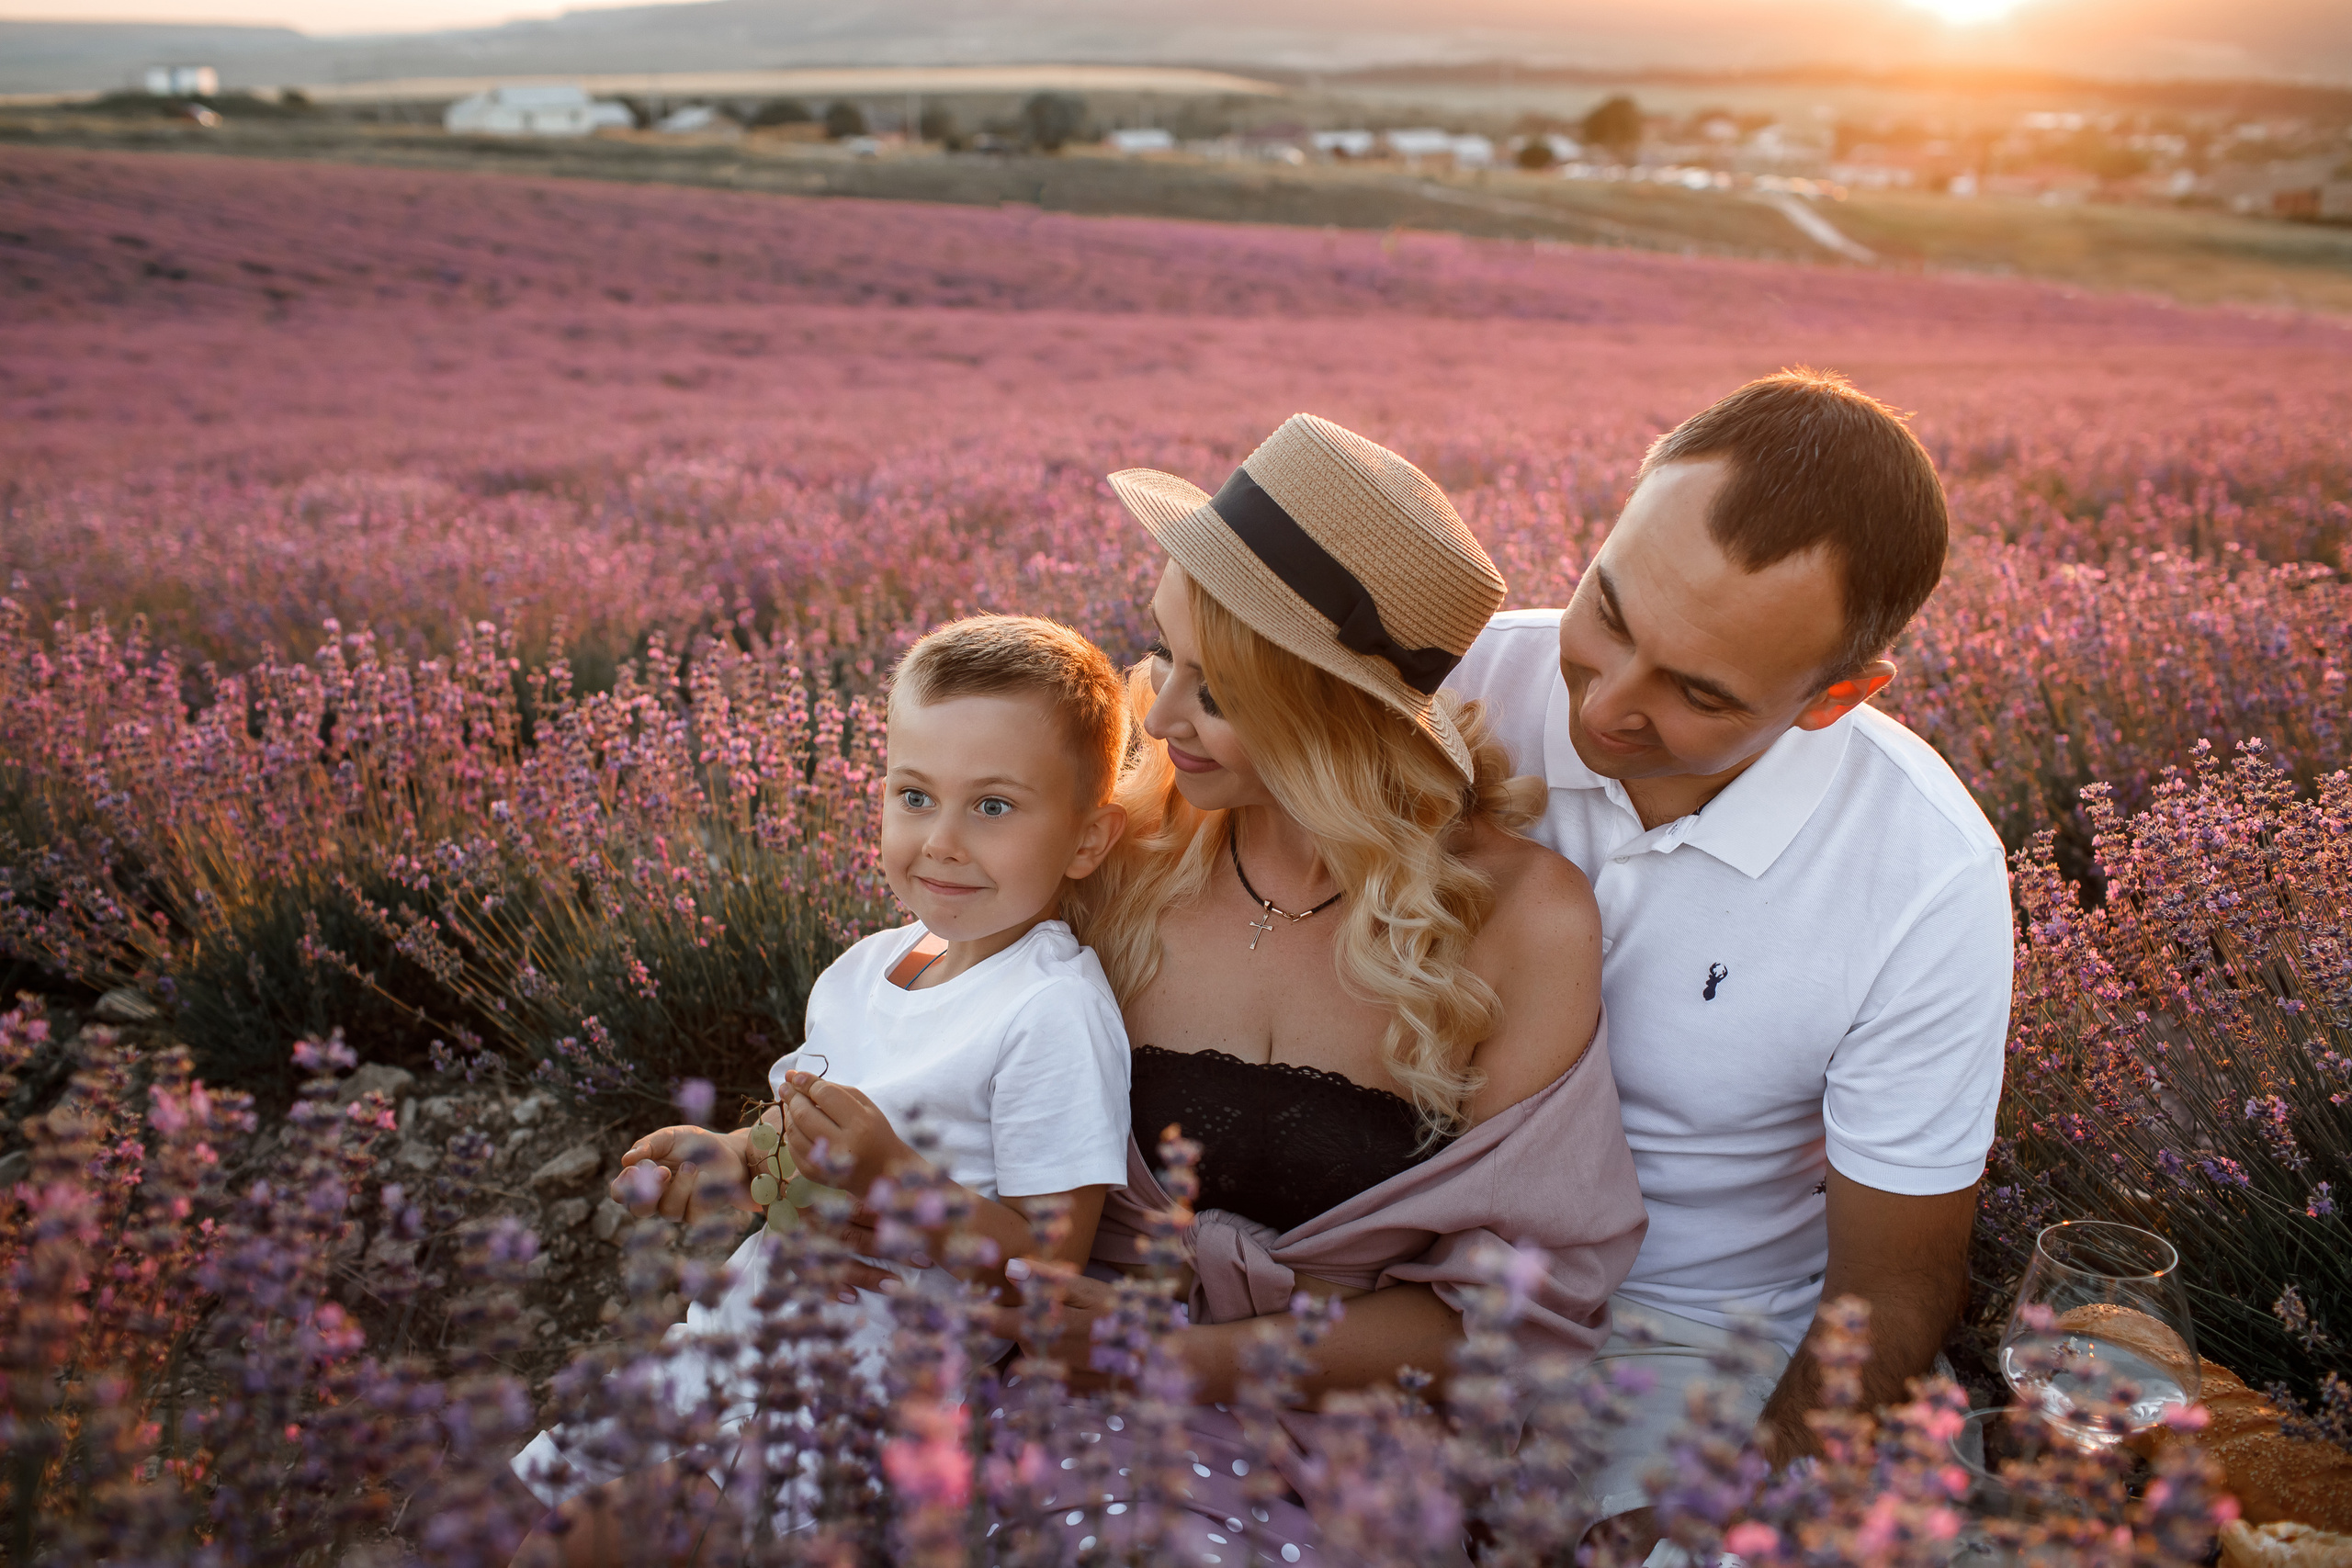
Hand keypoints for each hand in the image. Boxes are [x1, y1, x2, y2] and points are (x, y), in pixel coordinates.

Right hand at [611, 1124, 756, 1222]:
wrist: (729, 1151)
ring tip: (692, 1166)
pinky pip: (692, 1213)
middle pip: (639, 1210)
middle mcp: (656, 1198)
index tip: (634, 1169)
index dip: (622, 1186)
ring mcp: (676, 1209)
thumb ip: (648, 1146)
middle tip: (662, 1171)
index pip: (621, 1192)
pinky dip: (698, 1193)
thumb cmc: (694, 1143)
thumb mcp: (670, 1137)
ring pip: (668, 1211)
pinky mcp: (697, 1214)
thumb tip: (626, 1159)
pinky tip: (705, 1177)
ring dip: (680, 1187)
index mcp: (643, 1180)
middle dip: (648, 1193)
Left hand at [782, 1071, 915, 1198]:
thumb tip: (795, 1077)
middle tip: (787, 1087)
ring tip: (794, 1104)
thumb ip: (832, 1088)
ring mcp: (825, 1163)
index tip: (796, 1076)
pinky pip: (792, 1148)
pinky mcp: (813, 1174)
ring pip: (794, 1131)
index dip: (806, 1082)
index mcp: (860, 1124)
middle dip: (792, 1096)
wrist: (882, 1171)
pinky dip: (792, 1132)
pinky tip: (799, 1125)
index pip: (825, 1095)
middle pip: (804, 1113)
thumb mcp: (864, 1105)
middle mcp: (841, 1146)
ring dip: (790, 1113)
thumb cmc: (874, 1132)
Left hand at [983, 1258, 1128, 1390]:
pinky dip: (1064, 1360)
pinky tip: (1088, 1352)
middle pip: (1019, 1336)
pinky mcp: (1069, 1394)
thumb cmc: (1127, 1317)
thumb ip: (1048, 1279)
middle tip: (1065, 1310)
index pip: (997, 1322)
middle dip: (1031, 1321)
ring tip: (1083, 1331)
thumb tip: (1010, 1267)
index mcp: (1047, 1326)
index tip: (976, 1305)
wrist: (1162, 1363)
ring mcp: (1054, 1379)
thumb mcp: (1091, 1290)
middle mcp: (1046, 1358)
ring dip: (1048, 1341)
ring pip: (1035, 1354)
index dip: (982, 1313)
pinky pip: (1054, 1372)